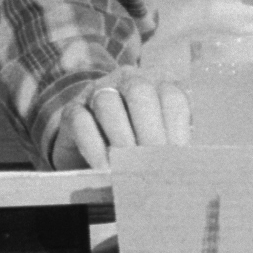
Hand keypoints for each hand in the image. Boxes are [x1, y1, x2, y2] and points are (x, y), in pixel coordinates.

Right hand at [49, 68, 189, 168]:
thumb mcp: (156, 147)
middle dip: (149, 131)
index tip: (176, 159)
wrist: (89, 155)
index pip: (172, 96)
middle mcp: (127, 81)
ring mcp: (96, 91)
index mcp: (158, 86)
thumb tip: (180, 170)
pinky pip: (81, 121)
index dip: (176, 128)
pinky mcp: (71, 110)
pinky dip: (93, 147)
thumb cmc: (133, 152)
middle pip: (139, 91)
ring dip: (120, 138)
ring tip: (127, 169)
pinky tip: (103, 169)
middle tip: (152, 166)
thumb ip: (168, 150)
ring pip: (107, 102)